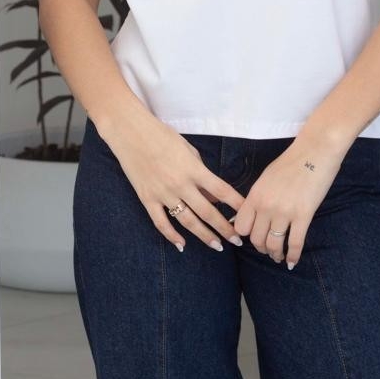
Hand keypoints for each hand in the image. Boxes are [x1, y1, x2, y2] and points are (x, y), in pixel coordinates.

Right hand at [102, 118, 246, 253]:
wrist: (130, 132)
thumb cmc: (162, 135)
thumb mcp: (188, 149)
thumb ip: (202, 173)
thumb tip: (213, 196)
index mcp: (194, 169)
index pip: (222, 191)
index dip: (237, 205)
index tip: (249, 215)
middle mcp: (181, 184)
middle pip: (208, 212)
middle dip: (225, 228)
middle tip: (238, 240)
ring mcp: (163, 194)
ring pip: (188, 222)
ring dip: (204, 236)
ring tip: (217, 246)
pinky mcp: (147, 199)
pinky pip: (161, 223)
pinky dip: (172, 236)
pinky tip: (182, 245)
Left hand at [230, 132, 347, 267]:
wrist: (315, 151)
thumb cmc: (291, 161)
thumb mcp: (266, 178)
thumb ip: (258, 197)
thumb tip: (250, 214)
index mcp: (255, 195)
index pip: (241, 227)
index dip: (246, 236)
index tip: (253, 237)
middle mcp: (266, 206)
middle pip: (256, 239)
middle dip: (261, 248)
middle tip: (268, 249)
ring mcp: (285, 212)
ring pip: (274, 245)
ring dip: (275, 254)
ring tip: (279, 256)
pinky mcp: (304, 215)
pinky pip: (295, 243)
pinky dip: (293, 256)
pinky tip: (293, 261)